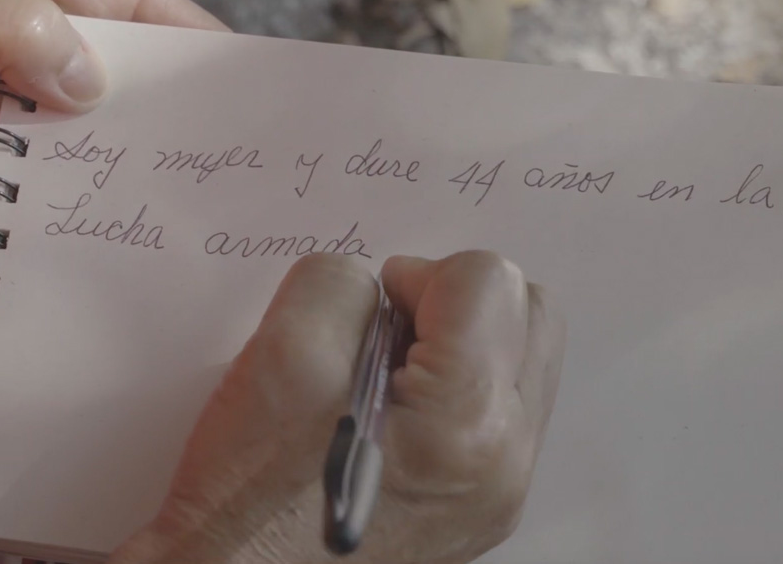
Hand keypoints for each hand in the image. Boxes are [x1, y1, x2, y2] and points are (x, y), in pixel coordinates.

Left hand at [0, 0, 226, 215]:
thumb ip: (14, 30)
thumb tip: (92, 84)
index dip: (186, 37)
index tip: (231, 85)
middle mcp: (2, 20)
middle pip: (98, 75)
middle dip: (98, 125)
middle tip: (128, 165)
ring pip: (52, 138)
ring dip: (19, 170)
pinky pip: (2, 176)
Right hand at [106, 251, 565, 563]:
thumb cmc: (249, 497)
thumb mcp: (281, 354)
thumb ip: (341, 286)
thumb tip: (390, 295)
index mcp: (464, 419)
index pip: (488, 279)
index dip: (419, 275)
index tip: (373, 313)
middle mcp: (507, 459)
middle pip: (532, 311)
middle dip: (460, 298)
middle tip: (389, 331)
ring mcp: (504, 491)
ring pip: (525, 358)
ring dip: (464, 340)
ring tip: (391, 374)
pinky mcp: (488, 506)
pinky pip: (503, 409)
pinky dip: (460, 386)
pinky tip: (397, 412)